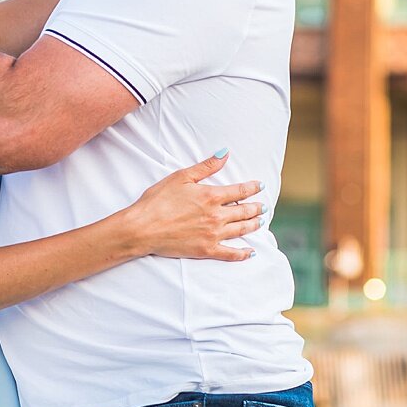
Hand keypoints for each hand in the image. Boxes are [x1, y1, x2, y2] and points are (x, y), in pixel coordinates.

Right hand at [119, 150, 264, 260]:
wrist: (143, 227)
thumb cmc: (157, 200)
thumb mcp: (180, 177)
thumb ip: (205, 166)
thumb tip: (225, 153)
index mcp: (211, 196)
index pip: (240, 190)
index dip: (252, 188)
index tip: (260, 185)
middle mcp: (217, 216)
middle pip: (244, 211)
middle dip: (256, 208)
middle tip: (263, 207)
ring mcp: (213, 234)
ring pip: (241, 230)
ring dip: (254, 225)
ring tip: (260, 222)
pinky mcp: (206, 250)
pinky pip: (230, 253)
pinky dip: (243, 253)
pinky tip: (251, 252)